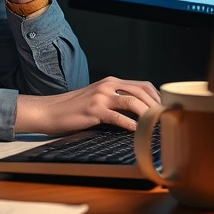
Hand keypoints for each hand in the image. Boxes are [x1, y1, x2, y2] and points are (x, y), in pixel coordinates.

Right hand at [14, 77, 161, 134]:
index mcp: (110, 82)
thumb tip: (137, 112)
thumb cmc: (73, 108)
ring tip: (154, 125)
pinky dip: (130, 124)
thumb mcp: (97, 98)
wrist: (49, 111)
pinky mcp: (93, 110)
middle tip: (163, 119)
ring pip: (132, 102)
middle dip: (155, 105)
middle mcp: (107, 86)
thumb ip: (115, 100)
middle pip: (140, 91)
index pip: (142, 85)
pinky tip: (135, 131)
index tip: (164, 109)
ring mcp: (100, 97)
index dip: (156, 97)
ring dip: (147, 114)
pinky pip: (117, 117)